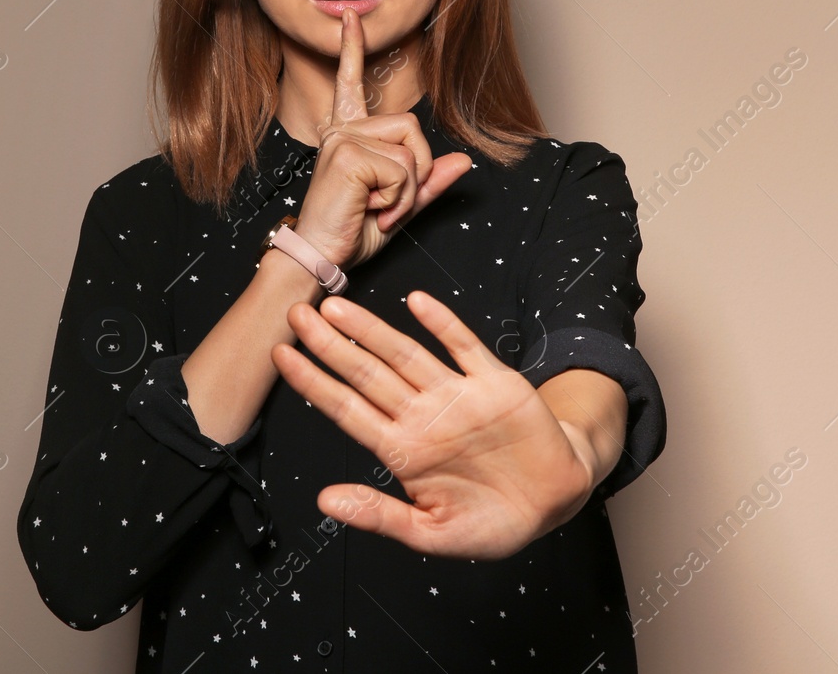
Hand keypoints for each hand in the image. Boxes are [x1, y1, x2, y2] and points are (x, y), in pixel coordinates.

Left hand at [269, 290, 597, 559]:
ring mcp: (457, 396)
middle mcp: (423, 416)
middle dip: (330, 345)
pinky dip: (442, 324)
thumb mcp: (431, 533)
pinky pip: (465, 347)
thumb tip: (325, 502)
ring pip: (405, 355)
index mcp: (403, 450)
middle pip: (367, 374)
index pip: (347, 410)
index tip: (282, 357)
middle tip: (295, 313)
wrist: (555, 502)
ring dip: (371, 331)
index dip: (313, 383)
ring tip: (336, 307)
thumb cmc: (491, 522)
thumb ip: (379, 515)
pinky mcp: (495, 384)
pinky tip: (417, 303)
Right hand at [293, 8, 472, 268]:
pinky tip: (371, 209)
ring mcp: (344, 138)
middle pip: (412, 127)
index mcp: (348, 134)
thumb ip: (429, 183)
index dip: (353, 48)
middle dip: (416, 171)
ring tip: (376, 208)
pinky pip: (403, 171)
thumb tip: (464, 161)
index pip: (351, 83)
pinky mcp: (349, 154)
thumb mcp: (399, 206)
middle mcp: (342, 130)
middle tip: (387, 203)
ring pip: (411, 152)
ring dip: (407, 191)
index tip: (350, 17)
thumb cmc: (350, 230)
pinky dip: (398, 200)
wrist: (321, 256)